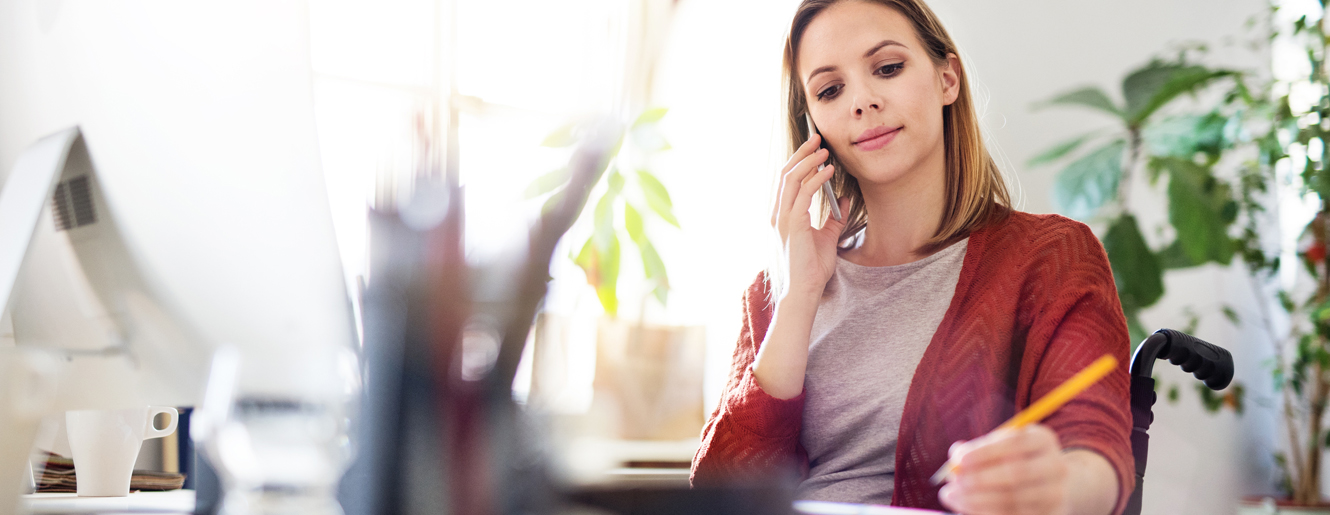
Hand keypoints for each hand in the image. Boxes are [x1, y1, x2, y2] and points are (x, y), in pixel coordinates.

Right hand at [770, 133, 849, 297]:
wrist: (805, 290)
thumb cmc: (812, 269)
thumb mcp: (827, 238)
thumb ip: (834, 219)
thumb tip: (845, 201)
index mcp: (782, 216)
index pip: (786, 181)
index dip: (798, 162)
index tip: (814, 148)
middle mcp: (778, 214)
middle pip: (786, 174)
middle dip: (802, 154)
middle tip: (817, 139)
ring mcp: (783, 219)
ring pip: (791, 179)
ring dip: (808, 161)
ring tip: (824, 151)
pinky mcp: (793, 224)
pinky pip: (803, 193)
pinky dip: (816, 178)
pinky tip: (829, 171)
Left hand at [938, 425, 1069, 514]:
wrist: (1047, 484)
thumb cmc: (1013, 459)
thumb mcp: (998, 447)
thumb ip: (976, 449)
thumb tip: (955, 457)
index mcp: (1043, 439)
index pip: (1014, 442)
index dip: (985, 452)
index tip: (958, 459)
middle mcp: (1056, 466)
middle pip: (1017, 473)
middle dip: (979, 479)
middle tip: (953, 483)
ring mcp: (1056, 494)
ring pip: (1013, 500)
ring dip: (977, 500)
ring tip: (951, 496)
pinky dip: (985, 512)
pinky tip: (966, 507)